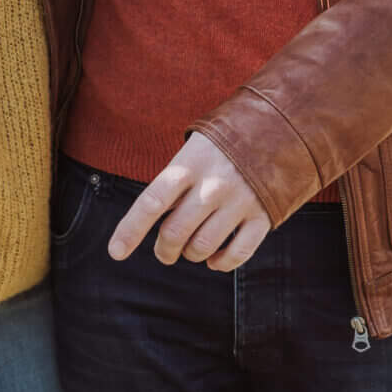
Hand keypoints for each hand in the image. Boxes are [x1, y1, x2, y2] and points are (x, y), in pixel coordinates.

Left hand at [107, 134, 268, 271]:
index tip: (116, 252)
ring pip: (202, 248)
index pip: (151, 202)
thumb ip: (173, 187)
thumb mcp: (191, 153)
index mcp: (188, 164)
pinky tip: (215, 258)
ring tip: (191, 248)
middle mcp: (212, 185)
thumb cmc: (220, 147)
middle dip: (164, 250)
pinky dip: (221, 263)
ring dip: (191, 255)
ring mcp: (239, 201)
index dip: (130, 230)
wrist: (275, 127)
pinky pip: (237, 254)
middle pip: (174, 233)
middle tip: (165, 251)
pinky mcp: (263, 215)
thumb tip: (155, 230)